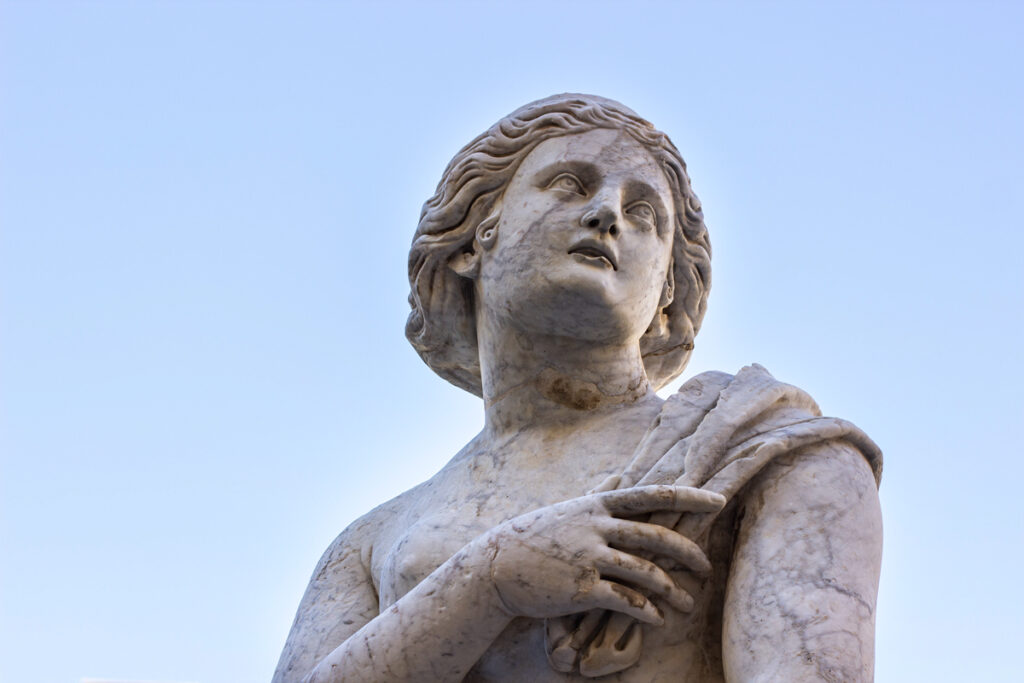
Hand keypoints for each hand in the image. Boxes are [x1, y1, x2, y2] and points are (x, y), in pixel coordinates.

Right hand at [480, 485, 725, 623]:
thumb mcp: (568, 508)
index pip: (651, 495)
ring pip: (645, 571)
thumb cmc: (536, 537)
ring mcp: (589, 556)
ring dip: (672, 590)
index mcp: (596, 504)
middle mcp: (596, 526)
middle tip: (707, 567)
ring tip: (686, 603)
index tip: (718, 501)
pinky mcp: (581, 588)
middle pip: (656, 535)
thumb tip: (620, 476)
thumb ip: (598, 494)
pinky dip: (646, 612)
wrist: (496, 566)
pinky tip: (657, 620)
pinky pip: (625, 600)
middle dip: (689, 552)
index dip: (688, 497)